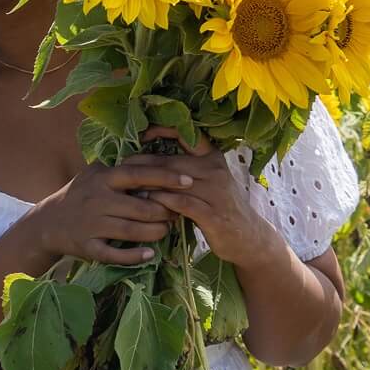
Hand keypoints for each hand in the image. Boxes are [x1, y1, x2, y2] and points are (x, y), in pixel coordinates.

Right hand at [31, 156, 187, 265]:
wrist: (48, 222)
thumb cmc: (81, 194)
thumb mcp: (96, 174)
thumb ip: (123, 170)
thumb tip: (158, 159)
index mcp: (103, 178)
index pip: (138, 174)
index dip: (165, 177)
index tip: (188, 181)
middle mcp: (97, 199)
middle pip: (141, 208)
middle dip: (165, 212)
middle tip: (177, 213)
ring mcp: (91, 224)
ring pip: (132, 231)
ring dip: (155, 232)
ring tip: (166, 230)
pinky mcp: (87, 246)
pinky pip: (115, 254)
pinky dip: (134, 256)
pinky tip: (149, 254)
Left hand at [133, 127, 271, 267]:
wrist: (248, 239)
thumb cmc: (220, 208)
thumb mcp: (209, 183)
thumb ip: (186, 170)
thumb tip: (149, 162)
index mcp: (213, 158)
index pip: (187, 134)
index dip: (162, 130)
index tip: (140, 134)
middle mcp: (215, 170)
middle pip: (172, 162)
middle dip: (143, 164)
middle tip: (121, 167)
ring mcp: (216, 192)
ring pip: (173, 182)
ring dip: (148, 185)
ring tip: (127, 188)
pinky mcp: (213, 214)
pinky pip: (181, 203)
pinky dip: (162, 202)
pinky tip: (147, 205)